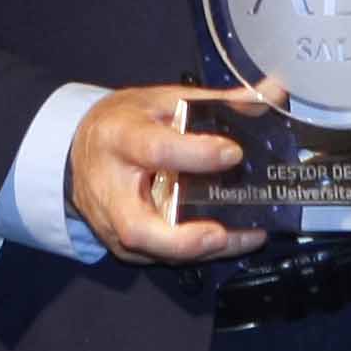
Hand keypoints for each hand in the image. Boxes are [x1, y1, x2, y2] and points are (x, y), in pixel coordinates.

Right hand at [67, 85, 268, 265]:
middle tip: (220, 233)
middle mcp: (110, 188)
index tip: (232, 153)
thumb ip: (217, 103)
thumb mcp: (163, 101)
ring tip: (244, 237)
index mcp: (118, 138)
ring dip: (201, 250)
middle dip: (182, 238)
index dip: (195, 154)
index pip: (155, 151)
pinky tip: (231, 240)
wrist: (79, 148)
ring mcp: (112, 223)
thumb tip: (271, 94)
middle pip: (137, 227)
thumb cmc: (125, 122)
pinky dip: (197, 252)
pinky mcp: (122, 245)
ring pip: (153, 251)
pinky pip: (161, 256)